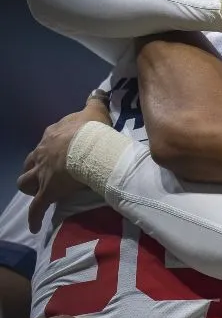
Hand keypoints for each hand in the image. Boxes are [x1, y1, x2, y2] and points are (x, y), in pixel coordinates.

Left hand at [19, 103, 110, 232]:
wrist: (88, 148)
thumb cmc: (92, 131)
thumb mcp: (95, 110)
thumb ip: (94, 101)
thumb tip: (98, 92)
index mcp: (53, 135)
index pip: (48, 140)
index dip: (54, 146)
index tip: (65, 149)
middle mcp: (42, 153)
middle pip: (31, 161)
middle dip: (35, 168)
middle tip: (47, 172)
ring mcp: (43, 173)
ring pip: (26, 181)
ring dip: (30, 186)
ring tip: (38, 191)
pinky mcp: (47, 192)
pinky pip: (37, 208)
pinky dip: (35, 217)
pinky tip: (34, 226)